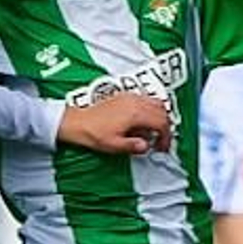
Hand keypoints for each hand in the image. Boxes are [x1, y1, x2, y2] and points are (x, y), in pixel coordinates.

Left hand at [59, 91, 173, 154]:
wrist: (76, 122)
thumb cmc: (93, 132)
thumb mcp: (114, 145)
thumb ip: (133, 146)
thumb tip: (146, 146)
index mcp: (135, 114)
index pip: (161, 123)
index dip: (166, 137)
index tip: (162, 147)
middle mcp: (134, 102)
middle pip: (162, 111)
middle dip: (165, 127)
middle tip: (160, 141)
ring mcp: (130, 97)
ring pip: (156, 102)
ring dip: (160, 116)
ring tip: (153, 131)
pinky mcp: (124, 96)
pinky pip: (146, 98)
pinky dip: (151, 109)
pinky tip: (143, 121)